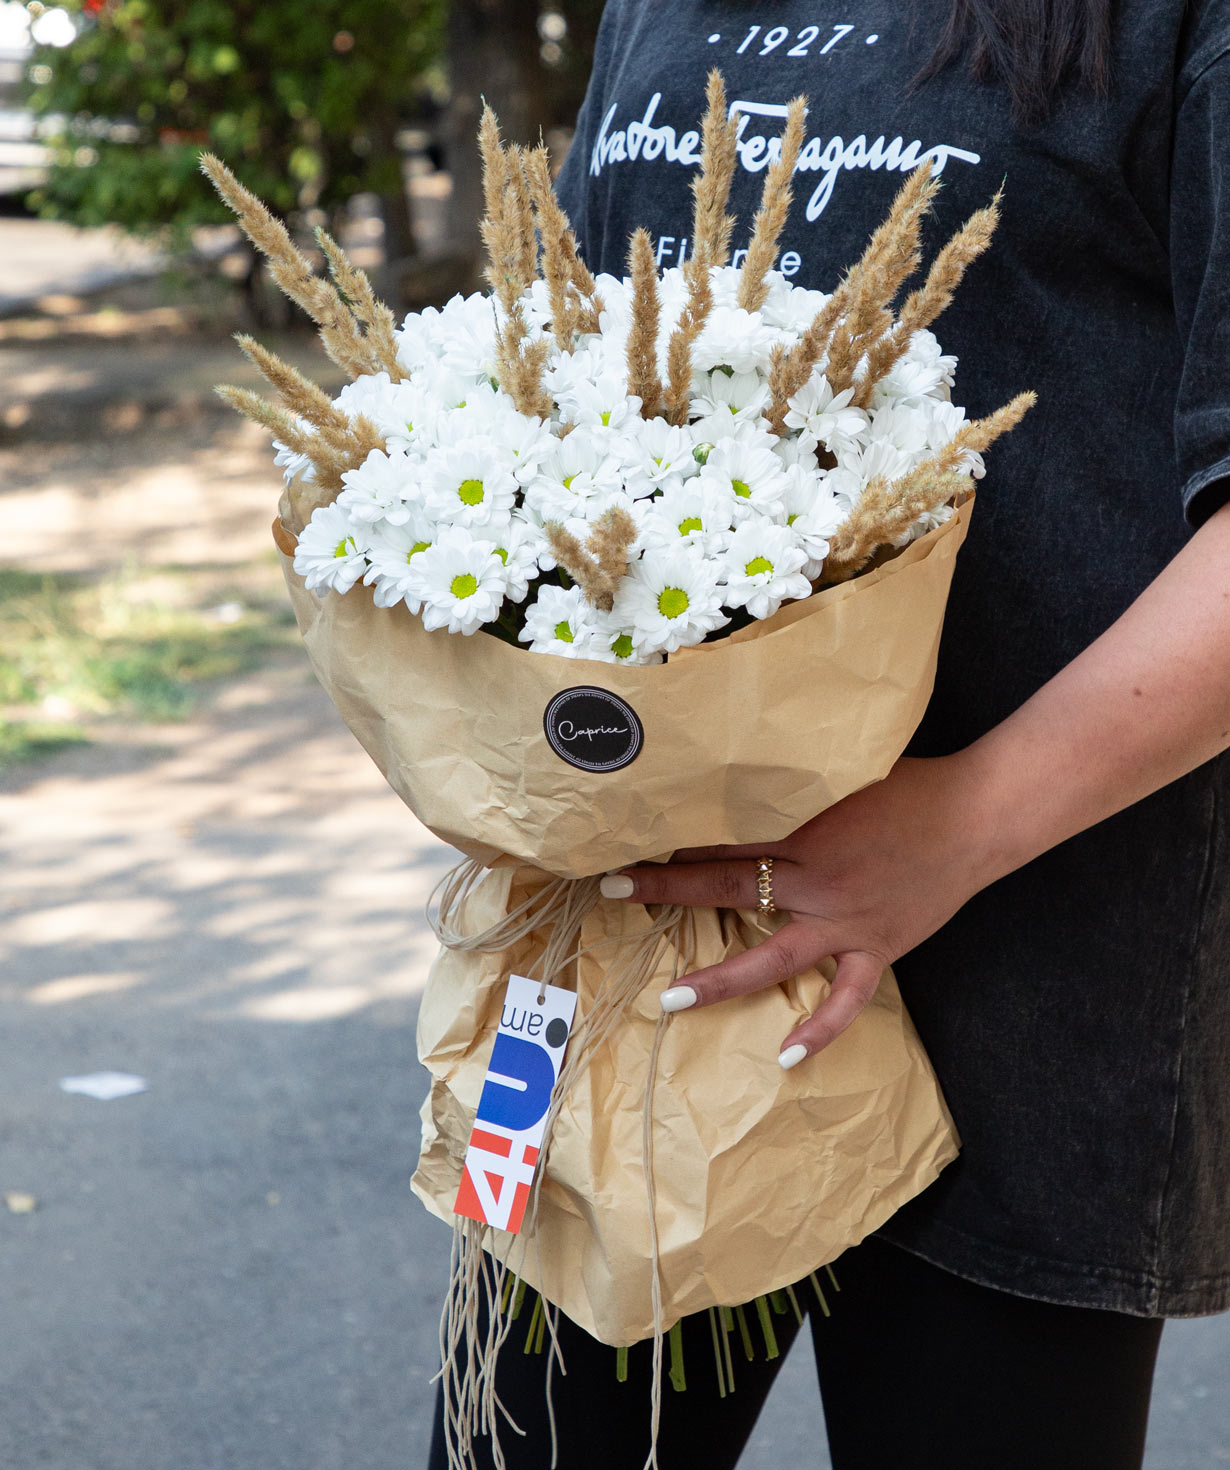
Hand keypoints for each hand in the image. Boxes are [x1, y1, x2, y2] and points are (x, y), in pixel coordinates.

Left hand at [600, 755, 991, 1065]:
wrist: (978, 813)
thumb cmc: (911, 784)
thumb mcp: (842, 774)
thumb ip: (792, 790)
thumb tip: (740, 783)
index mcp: (803, 829)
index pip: (725, 837)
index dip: (676, 840)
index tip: (631, 839)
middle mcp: (816, 880)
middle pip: (729, 887)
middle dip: (668, 890)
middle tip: (614, 889)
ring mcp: (847, 921)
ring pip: (773, 958)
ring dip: (721, 979)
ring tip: (672, 1000)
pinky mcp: (878, 948)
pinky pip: (846, 998)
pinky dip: (820, 1028)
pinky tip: (785, 1056)